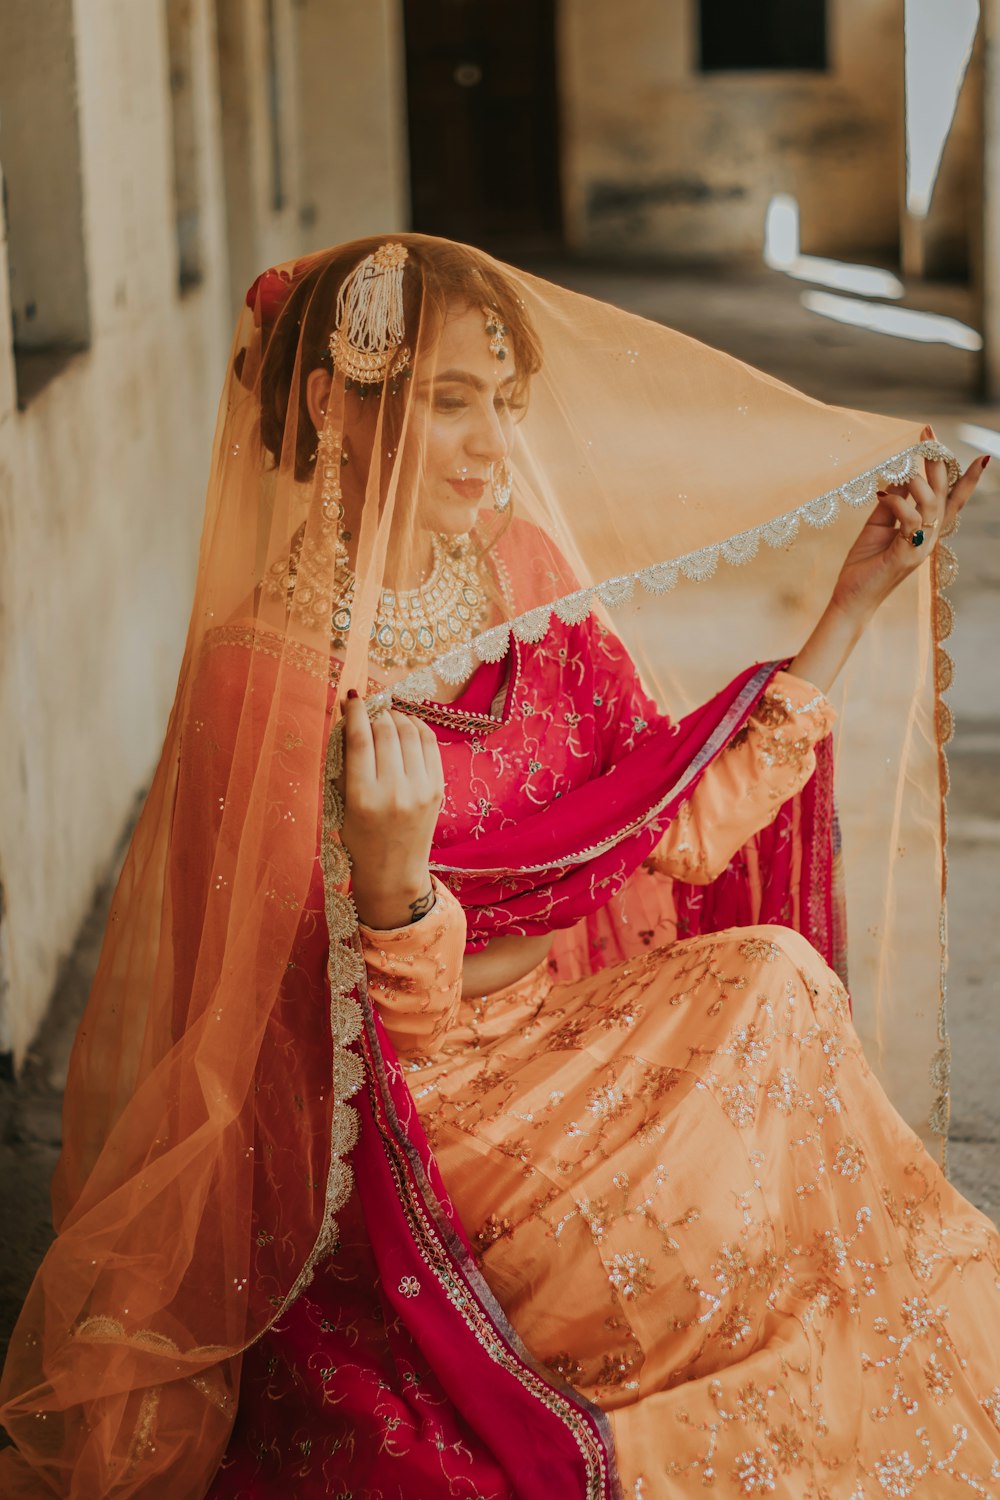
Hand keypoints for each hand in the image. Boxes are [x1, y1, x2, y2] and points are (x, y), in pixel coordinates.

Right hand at [340, 693, 443, 929]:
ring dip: (397, 716)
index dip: (356, 712)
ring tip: (387, 716)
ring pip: (410, 733)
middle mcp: (394, 791)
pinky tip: (406, 725)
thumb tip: (352, 720)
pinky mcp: (438, 789)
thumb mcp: (342, 805)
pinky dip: (417, 727)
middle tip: (370, 708)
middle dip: (376, 712)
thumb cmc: (359, 839)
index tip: (352, 698)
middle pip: (387, 731)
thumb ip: (346, 764)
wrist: (393, 872)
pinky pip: (429, 744)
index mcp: (363, 797)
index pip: (360, 739)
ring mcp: (420, 790)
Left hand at [830, 433, 985, 622]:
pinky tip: (881, 495)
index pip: (952, 501)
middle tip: (928, 435)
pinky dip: (897, 502)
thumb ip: (892, 502)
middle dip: (938, 462)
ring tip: (903, 471)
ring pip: (932, 503)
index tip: (981, 458)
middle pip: (944, 494)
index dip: (966, 480)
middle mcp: (930, 537)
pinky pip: (910, 519)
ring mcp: (921, 546)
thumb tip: (899, 475)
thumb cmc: (865, 564)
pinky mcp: (907, 554)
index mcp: (925, 529)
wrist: (852, 597)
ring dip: (917, 481)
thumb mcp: (879, 525)